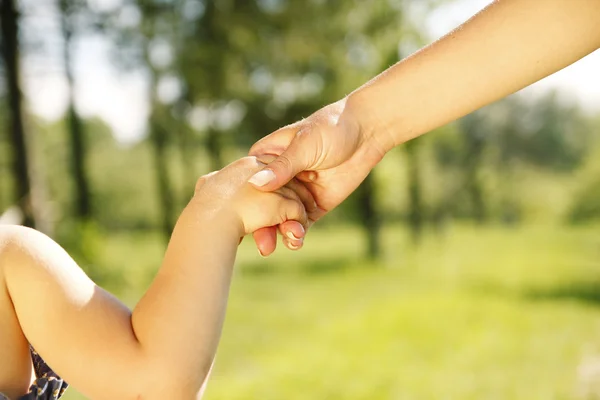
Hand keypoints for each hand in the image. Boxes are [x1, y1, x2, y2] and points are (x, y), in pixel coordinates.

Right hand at [248, 97, 388, 255]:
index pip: (248, 184)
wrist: (366, 133)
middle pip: (263, 206)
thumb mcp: (305, 145)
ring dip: (282, 232)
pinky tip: (297, 242)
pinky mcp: (314, 205)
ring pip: (281, 218)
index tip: (240, 221)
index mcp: (267, 158)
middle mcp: (279, 179)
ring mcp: (296, 193)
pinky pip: (301, 223)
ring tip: (289, 240)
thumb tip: (256, 184)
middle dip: (263, 226)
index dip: (242, 203)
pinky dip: (298, 234)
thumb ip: (283, 166)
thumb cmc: (331, 128)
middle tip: (264, 245)